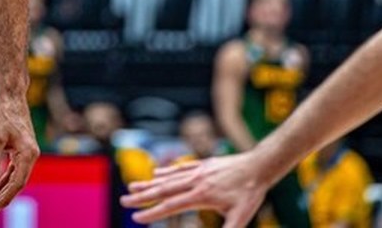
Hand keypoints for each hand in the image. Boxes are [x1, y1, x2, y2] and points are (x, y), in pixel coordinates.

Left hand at [0, 94, 38, 218]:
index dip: (3, 199)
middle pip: (18, 184)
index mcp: (28, 155)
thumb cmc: (3, 115)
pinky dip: (5, 178)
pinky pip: (14, 169)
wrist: (11, 96)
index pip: (16, 184)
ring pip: (16, 178)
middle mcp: (31, 155)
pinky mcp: (22, 149)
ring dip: (4, 190)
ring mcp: (28, 153)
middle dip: (4, 198)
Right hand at [120, 153, 267, 226]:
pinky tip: (156, 173)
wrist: (258, 165)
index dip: (152, 212)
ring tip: (131, 186)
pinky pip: (180, 169)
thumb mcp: (241, 216)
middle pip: (163, 189)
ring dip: (149, 183)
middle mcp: (195, 181)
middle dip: (142, 196)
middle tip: (123, 199)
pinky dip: (166, 172)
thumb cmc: (250, 192)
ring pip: (168, 178)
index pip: (171, 205)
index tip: (136, 217)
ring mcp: (197, 171)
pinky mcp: (203, 164)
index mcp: (201, 195)